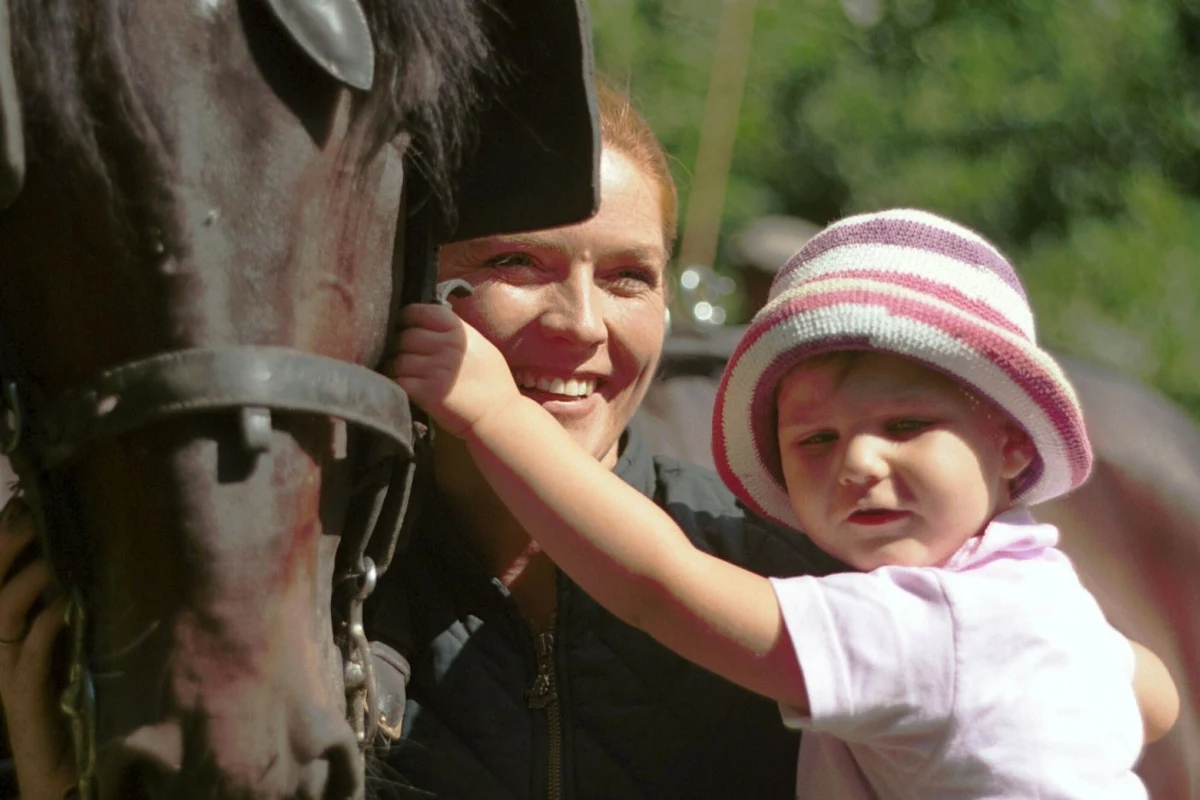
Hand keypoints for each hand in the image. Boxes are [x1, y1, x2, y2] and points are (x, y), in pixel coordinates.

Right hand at [0, 497, 74, 799]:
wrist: (66, 765)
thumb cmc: (74, 695)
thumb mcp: (74, 638)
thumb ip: (75, 600)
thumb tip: (95, 555)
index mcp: (9, 627)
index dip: (4, 536)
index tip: (25, 498)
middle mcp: (1, 645)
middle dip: (7, 547)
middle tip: (31, 512)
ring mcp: (9, 671)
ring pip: (3, 616)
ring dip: (27, 582)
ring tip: (52, 556)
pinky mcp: (26, 696)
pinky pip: (30, 657)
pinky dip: (46, 628)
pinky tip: (66, 608)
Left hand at [389, 303, 523, 437]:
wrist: (498, 415)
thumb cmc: (491, 381)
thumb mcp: (479, 345)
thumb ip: (453, 331)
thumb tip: (427, 321)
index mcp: (458, 330)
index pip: (417, 312)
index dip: (406, 320)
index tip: (405, 330)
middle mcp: (446, 345)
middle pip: (403, 336)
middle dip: (399, 347)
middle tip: (404, 358)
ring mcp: (435, 368)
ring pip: (397, 359)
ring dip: (396, 367)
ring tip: (405, 375)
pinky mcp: (427, 391)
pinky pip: (398, 380)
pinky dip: (397, 383)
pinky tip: (406, 388)